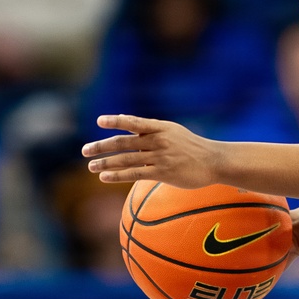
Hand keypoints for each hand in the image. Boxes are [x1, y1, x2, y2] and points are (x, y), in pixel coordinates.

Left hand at [82, 114, 221, 188]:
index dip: (115, 121)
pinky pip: (135, 174)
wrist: (213, 161)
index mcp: (159, 127)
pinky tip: (105, 177)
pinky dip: (117, 175)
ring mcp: (160, 156)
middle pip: (123, 142)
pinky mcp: (162, 172)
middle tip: (85, 150)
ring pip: (126, 159)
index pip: (133, 121)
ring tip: (91, 166)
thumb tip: (125, 121)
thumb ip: (149, 128)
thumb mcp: (172, 131)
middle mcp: (158, 140)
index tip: (99, 121)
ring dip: (106, 163)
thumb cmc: (190, 146)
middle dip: (102, 146)